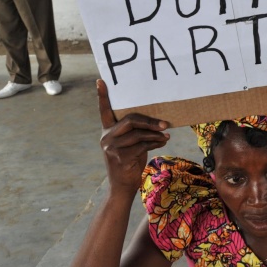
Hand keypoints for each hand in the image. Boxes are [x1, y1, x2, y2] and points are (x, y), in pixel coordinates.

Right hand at [98, 80, 169, 194]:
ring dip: (156, 134)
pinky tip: (162, 143)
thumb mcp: (130, 144)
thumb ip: (136, 132)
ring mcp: (111, 147)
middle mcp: (106, 137)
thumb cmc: (130, 161)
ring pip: (138, 133)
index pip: (104, 111)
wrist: (123, 186)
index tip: (100, 80)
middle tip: (165, 124)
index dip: (102, 96)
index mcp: (107, 131)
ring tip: (166, 135)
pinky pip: (142, 145)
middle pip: (130, 119)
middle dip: (150, 121)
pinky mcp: (120, 156)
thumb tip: (158, 122)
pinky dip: (155, 143)